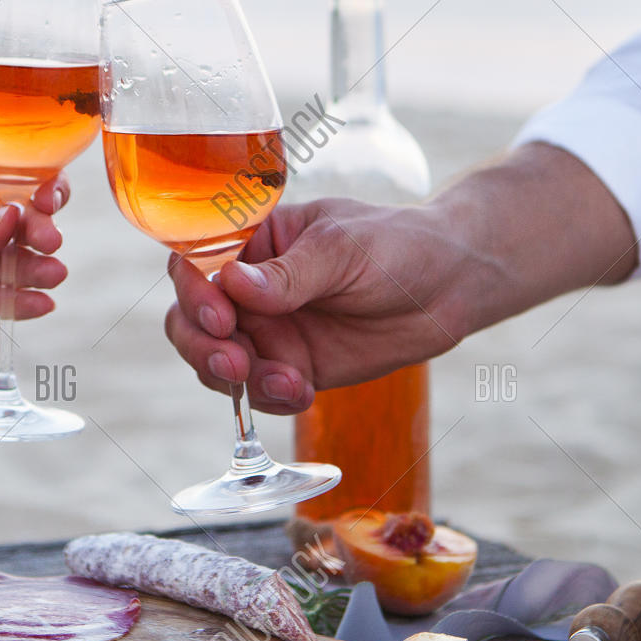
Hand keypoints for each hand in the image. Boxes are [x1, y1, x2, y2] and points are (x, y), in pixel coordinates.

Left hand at [0, 146, 68, 316]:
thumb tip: (12, 226)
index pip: (18, 177)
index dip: (42, 189)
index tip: (50, 200)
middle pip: (22, 222)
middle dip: (40, 232)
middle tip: (48, 242)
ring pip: (11, 262)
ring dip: (34, 269)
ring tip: (52, 275)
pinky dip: (15, 302)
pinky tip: (38, 304)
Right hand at [165, 198, 471, 413]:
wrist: (450, 286)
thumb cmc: (396, 246)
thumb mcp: (343, 250)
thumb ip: (289, 274)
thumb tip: (231, 283)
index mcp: (251, 242)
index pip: (194, 263)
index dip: (193, 292)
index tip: (220, 315)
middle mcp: (248, 289)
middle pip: (190, 320)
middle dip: (202, 345)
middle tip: (236, 362)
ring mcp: (267, 331)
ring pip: (215, 361)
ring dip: (234, 378)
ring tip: (285, 380)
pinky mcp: (290, 368)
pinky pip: (258, 392)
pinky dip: (269, 398)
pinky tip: (301, 391)